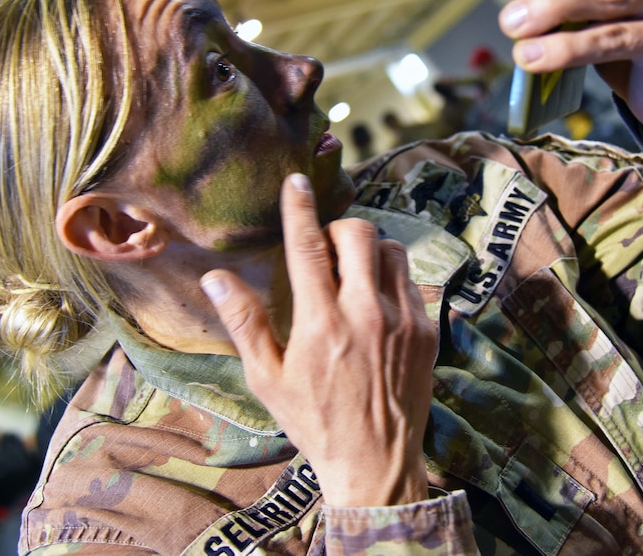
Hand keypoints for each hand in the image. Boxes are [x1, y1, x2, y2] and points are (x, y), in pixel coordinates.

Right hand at [201, 173, 437, 506]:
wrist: (376, 462)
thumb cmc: (313, 422)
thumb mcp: (267, 380)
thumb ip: (244, 323)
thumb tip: (215, 277)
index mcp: (321, 323)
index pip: (308, 247)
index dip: (299, 207)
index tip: (296, 180)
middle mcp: (365, 313)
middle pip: (358, 234)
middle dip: (338, 229)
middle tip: (325, 249)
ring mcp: (402, 320)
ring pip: (391, 250)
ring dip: (369, 250)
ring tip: (351, 272)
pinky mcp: (426, 331)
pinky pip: (411, 280)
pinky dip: (391, 278)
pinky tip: (375, 302)